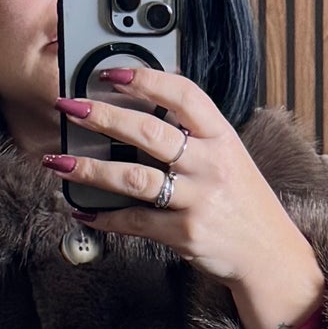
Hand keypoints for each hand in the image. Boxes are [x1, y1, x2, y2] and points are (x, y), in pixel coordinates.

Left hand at [44, 68, 325, 328]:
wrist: (269, 255)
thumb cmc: (243, 203)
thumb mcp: (230, 157)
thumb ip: (194, 135)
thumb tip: (142, 112)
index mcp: (221, 137)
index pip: (183, 95)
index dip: (145, 80)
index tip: (110, 72)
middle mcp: (210, 165)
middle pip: (149, 133)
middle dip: (102, 117)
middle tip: (69, 107)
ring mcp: (197, 200)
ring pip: (133, 179)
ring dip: (89, 169)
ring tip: (57, 161)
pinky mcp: (184, 234)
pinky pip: (135, 222)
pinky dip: (104, 216)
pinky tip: (82, 209)